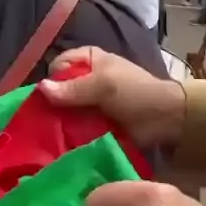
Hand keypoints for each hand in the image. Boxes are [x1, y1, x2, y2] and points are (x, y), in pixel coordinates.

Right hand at [41, 47, 185, 147]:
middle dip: (51, 106)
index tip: (51, 99)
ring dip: (58, 123)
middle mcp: (85, 80)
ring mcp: (88, 103)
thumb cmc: (136, 92)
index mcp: (88, 60)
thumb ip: (73, 88)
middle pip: (57, 91)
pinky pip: (74, 128)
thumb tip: (40, 89)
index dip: (52, 81)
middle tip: (44, 123)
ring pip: (63, 111)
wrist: (165, 119)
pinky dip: (69, 135)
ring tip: (49, 138)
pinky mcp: (93, 124)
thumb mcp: (104, 85)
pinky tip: (60, 145)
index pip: (57, 66)